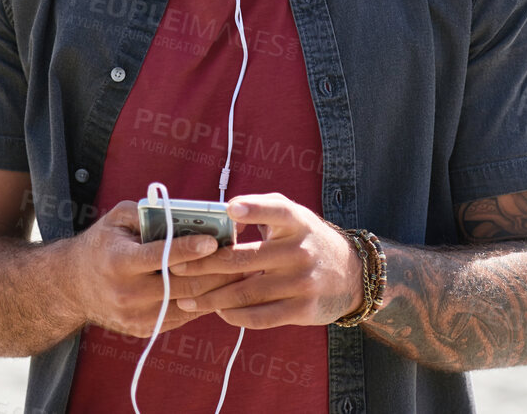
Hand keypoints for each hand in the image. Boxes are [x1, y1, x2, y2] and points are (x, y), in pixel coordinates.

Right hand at [65, 201, 244, 337]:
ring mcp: (136, 316)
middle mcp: (127, 293)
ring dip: (217, 288)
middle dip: (215, 270)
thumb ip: (149, 212)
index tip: (214, 240)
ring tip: (242, 271)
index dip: (188, 249)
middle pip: (181, 284)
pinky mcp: (143, 330)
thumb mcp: (117, 220)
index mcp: (118, 262)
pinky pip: (182, 316)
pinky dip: (203, 302)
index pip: (159, 256)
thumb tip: (187, 212)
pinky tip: (221, 288)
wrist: (74, 286)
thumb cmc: (103, 244)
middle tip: (242, 255)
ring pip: (187, 304)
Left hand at [170, 193, 362, 328]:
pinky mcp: (302, 310)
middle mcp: (300, 250)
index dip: (254, 208)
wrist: (351, 275)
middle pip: (243, 260)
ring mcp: (302, 282)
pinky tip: (218, 311)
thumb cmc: (307, 239)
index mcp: (297, 222)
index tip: (229, 209)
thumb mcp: (294, 216)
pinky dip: (235, 316)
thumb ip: (261, 209)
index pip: (276, 210)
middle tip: (175, 266)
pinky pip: (261, 317)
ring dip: (211, 297)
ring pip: (246, 293)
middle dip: (204, 265)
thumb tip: (219, 215)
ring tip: (185, 298)